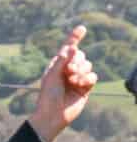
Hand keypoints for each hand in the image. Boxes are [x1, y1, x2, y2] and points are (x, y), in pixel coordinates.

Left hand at [29, 22, 99, 141]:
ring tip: (72, 81)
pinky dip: (87, 79)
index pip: (68, 48)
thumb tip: (73, 48)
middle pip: (81, 56)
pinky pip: (93, 77)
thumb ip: (62, 61)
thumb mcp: (52, 75)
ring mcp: (77, 78)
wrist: (54, 114)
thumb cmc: (48, 95)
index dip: (75, 37)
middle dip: (76, 61)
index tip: (82, 28)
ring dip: (81, 72)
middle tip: (68, 71)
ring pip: (88, 65)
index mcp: (57, 64)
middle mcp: (68, 69)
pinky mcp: (86, 87)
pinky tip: (80, 86)